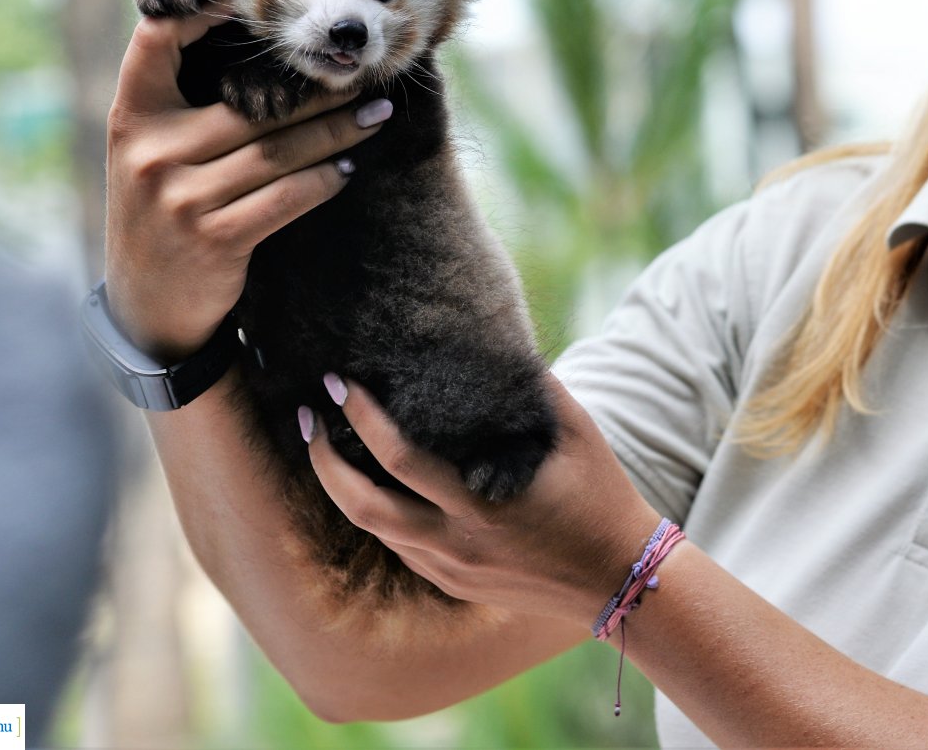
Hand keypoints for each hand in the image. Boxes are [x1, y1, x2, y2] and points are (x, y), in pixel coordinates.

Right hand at [103, 13, 386, 357]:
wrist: (147, 302)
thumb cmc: (161, 204)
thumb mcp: (149, 147)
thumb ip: (182, 97)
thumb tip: (251, 26)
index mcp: (131, 115)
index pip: (158, 39)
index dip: (203, 8)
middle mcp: (150, 152)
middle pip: (251, 103)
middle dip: (316, 89)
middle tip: (362, 72)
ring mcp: (181, 198)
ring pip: (279, 150)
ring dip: (338, 130)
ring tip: (377, 114)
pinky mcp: (214, 239)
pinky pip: (288, 197)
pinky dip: (325, 180)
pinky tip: (348, 167)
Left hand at [305, 373, 662, 625]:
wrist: (620, 577)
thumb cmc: (602, 496)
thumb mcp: (577, 433)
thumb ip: (538, 387)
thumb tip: (501, 343)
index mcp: (480, 503)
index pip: (398, 458)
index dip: (361, 418)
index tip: (341, 384)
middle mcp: (455, 542)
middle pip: (361, 504)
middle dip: (323, 460)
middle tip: (307, 417)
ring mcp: (450, 569)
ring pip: (371, 530)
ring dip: (340, 488)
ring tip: (324, 448)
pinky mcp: (454, 583)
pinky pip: (398, 547)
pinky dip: (375, 513)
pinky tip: (370, 485)